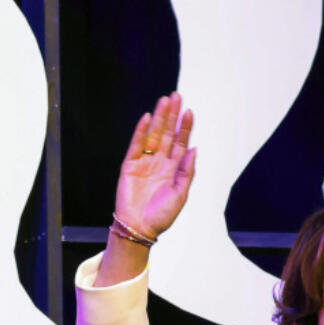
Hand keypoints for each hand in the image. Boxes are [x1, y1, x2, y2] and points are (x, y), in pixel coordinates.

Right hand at [115, 91, 196, 238]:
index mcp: (174, 169)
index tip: (189, 111)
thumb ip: (187, 171)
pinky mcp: (130, 165)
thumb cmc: (162, 215)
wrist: (140, 228)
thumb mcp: (181, 193)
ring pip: (153, 135)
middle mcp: (160, 162)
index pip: (181, 143)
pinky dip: (141, 131)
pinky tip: (147, 118)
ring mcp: (145, 162)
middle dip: (172, 115)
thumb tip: (194, 148)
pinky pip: (136, 145)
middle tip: (176, 96)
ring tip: (164, 101)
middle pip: (167, 133)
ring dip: (158, 118)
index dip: (185, 127)